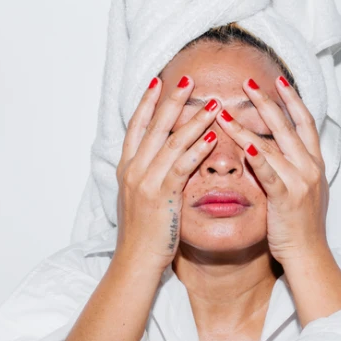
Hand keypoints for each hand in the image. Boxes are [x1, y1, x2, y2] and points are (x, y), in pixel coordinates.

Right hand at [115, 75, 220, 270]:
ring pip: (171, 141)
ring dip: (194, 119)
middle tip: (189, 78)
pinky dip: (197, 149)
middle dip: (172, 100)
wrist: (135, 262)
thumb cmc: (143, 235)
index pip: (136, 126)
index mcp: (126, 168)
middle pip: (154, 126)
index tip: (159, 81)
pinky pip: (182, 165)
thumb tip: (160, 162)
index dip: (148, 102)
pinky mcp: (161, 195)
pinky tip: (213, 136)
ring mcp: (145, 181)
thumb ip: (149, 176)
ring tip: (213, 103)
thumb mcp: (140, 199)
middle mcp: (132, 169)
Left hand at [215, 76, 329, 265]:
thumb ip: (291, 167)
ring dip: (246, 126)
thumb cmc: (301, 226)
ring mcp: (300, 181)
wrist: (309, 254)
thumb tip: (272, 149)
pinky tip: (243, 144)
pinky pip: (270, 172)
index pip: (304, 122)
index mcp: (314, 162)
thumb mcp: (303, 190)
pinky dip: (256, 157)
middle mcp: (310, 167)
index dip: (291, 99)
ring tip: (225, 111)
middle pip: (287, 126)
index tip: (278, 80)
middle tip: (248, 83)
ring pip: (272, 145)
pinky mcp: (286, 197)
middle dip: (267, 102)